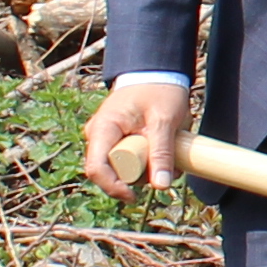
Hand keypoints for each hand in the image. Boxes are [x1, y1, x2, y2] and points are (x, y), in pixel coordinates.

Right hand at [83, 75, 191, 199]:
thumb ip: (162, 152)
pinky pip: (130, 161)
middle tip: (166, 166)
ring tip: (169, 150)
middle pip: (111, 173)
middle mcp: (98, 136)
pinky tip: (164, 150)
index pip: (97, 169)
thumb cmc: (159, 89)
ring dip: (147, 168)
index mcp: (103, 128)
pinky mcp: (118, 142)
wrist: (157, 70)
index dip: (114, 187)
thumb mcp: (164, 120)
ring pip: (123, 169)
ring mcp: (107, 139)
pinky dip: (148, 161)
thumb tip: (161, 186)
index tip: (135, 196)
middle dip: (139, 176)